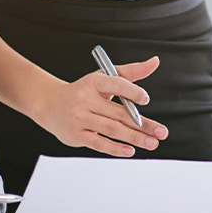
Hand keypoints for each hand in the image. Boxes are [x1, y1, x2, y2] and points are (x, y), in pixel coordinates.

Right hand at [33, 56, 168, 156]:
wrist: (50, 104)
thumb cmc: (84, 91)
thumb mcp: (104, 77)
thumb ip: (131, 72)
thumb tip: (155, 62)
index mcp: (94, 82)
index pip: (116, 84)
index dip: (132, 92)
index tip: (146, 100)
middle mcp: (85, 99)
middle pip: (119, 113)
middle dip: (144, 125)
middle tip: (161, 132)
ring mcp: (80, 118)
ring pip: (112, 129)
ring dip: (135, 138)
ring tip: (152, 143)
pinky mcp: (76, 135)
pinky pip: (98, 143)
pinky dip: (115, 148)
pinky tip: (130, 151)